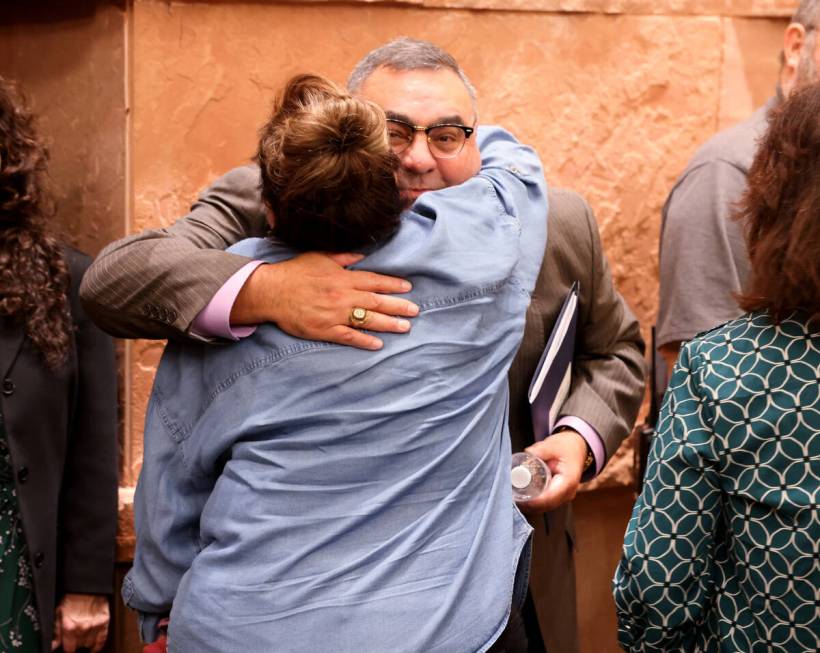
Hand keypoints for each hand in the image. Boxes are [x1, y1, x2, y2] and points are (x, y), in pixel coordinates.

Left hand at [52, 593, 108, 651]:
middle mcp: (82, 628)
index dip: (68, 648)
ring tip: (83, 635)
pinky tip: (94, 647)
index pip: (69, 649)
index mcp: (69, 627)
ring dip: (86, 641)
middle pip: (79, 646)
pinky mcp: (104, 621)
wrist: (87, 586)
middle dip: (77, 642)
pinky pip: (102, 639)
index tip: (69, 646)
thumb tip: (53, 645)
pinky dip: (98, 645)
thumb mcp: (59, 613)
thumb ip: (56, 631)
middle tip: (76, 635)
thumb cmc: (72, 597)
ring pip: (89, 643)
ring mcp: (94, 625)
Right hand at [230, 252, 418, 349]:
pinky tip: (378, 343)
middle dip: (398, 306)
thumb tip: (362, 255)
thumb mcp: (320, 257)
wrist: (271, 291)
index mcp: (343, 277)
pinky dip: (365, 340)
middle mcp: (343, 296)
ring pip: (367, 320)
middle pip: (376, 302)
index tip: (408, 288)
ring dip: (388, 324)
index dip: (393, 285)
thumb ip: (343, 257)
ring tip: (405, 327)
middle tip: (415, 311)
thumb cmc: (295, 273)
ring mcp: (335, 314)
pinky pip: (349, 336)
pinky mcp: (325, 330)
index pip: (374, 281)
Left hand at [517, 430, 587, 513]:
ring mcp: (565, 496)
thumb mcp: (553, 445)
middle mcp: (568, 493)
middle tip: (511, 496)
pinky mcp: (560, 496)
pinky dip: (535, 503)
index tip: (518, 497)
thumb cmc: (566, 447)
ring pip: (546, 507)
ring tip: (514, 497)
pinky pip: (547, 503)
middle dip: (528, 504)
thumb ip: (540, 450)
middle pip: (546, 505)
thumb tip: (527, 454)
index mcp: (568, 482)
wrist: (577, 448)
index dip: (533, 501)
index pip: (549, 498)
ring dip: (530, 505)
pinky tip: (522, 497)